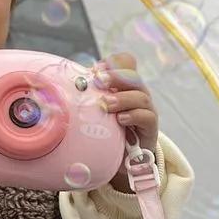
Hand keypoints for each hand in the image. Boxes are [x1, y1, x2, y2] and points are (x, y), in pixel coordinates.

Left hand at [97, 52, 159, 191]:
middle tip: (100, 81)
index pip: (127, 62)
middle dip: (116, 76)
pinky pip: (147, 117)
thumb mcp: (95, 110)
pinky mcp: (150, 127)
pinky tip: (120, 120)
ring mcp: (145, 109)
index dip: (114, 62)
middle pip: (133, 76)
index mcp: (123, 84)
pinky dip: (133, 116)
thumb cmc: (106, 129)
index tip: (96, 70)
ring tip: (105, 105)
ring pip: (141, 96)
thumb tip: (68, 86)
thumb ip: (87, 96)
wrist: (124, 156)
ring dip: (122, 98)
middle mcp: (136, 93)